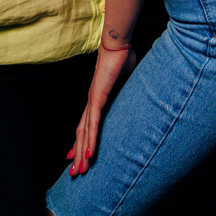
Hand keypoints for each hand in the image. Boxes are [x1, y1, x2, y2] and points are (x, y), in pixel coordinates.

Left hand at [69, 46, 137, 175]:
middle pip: (81, 132)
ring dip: (81, 153)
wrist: (117, 42)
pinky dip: (90, 140)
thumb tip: (141, 93)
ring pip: (84, 132)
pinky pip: (93, 123)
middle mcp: (92, 101)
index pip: (87, 123)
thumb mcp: (129, 79)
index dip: (82, 140)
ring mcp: (93, 100)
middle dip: (77, 153)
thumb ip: (130, 90)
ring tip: (79, 171)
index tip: (77, 155)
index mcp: (98, 98)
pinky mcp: (98, 97)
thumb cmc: (123, 56)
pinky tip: (87, 153)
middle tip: (74, 172)